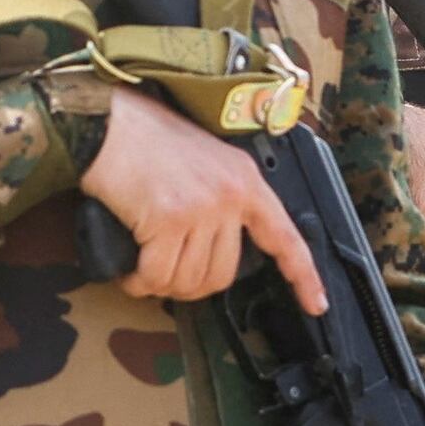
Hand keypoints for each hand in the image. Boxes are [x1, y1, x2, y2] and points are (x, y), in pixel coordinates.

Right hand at [82, 87, 326, 316]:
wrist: (109, 121)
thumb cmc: (145, 139)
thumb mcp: (205, 161)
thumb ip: (222, 200)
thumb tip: (215, 252)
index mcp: (245, 180)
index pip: (285, 236)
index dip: (303, 276)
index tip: (315, 303)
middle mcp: (230, 195)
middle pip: (223, 274)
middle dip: (190, 285)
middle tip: (166, 272)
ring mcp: (201, 207)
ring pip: (189, 280)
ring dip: (162, 284)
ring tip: (144, 269)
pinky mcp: (167, 218)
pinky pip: (158, 275)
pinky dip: (140, 282)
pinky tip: (131, 273)